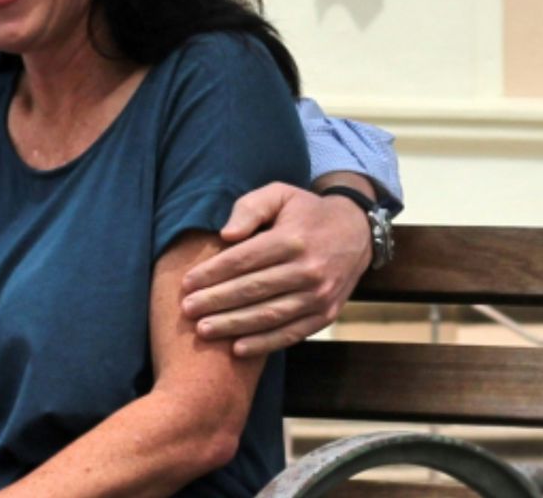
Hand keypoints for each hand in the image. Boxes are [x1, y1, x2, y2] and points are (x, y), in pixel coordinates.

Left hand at [179, 181, 372, 356]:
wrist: (356, 232)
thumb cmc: (305, 211)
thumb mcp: (279, 194)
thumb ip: (250, 208)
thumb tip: (226, 235)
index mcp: (292, 239)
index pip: (244, 259)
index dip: (213, 272)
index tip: (186, 282)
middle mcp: (309, 269)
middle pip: (253, 290)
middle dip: (216, 301)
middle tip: (187, 309)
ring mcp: (320, 296)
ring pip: (270, 315)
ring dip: (233, 325)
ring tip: (203, 330)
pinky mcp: (327, 315)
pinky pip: (292, 333)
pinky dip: (264, 343)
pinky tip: (237, 348)